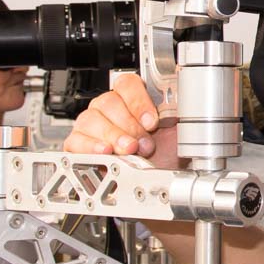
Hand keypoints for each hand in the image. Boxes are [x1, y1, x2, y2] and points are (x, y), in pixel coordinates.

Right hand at [63, 74, 178, 168]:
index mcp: (132, 98)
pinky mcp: (78, 144)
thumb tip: (187, 86)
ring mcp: (92, 125)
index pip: (127, 84)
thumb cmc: (165, 152)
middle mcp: (109, 107)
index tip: (152, 122)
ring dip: (113, 136)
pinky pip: (76, 139)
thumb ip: (179, 105)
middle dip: (129, 125)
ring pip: (91, 119)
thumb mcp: (178, 129)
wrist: (156, 179)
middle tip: (143, 143)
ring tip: (128, 149)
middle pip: (108, 102)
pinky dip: (90, 146)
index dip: (139, 101)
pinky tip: (105, 151)